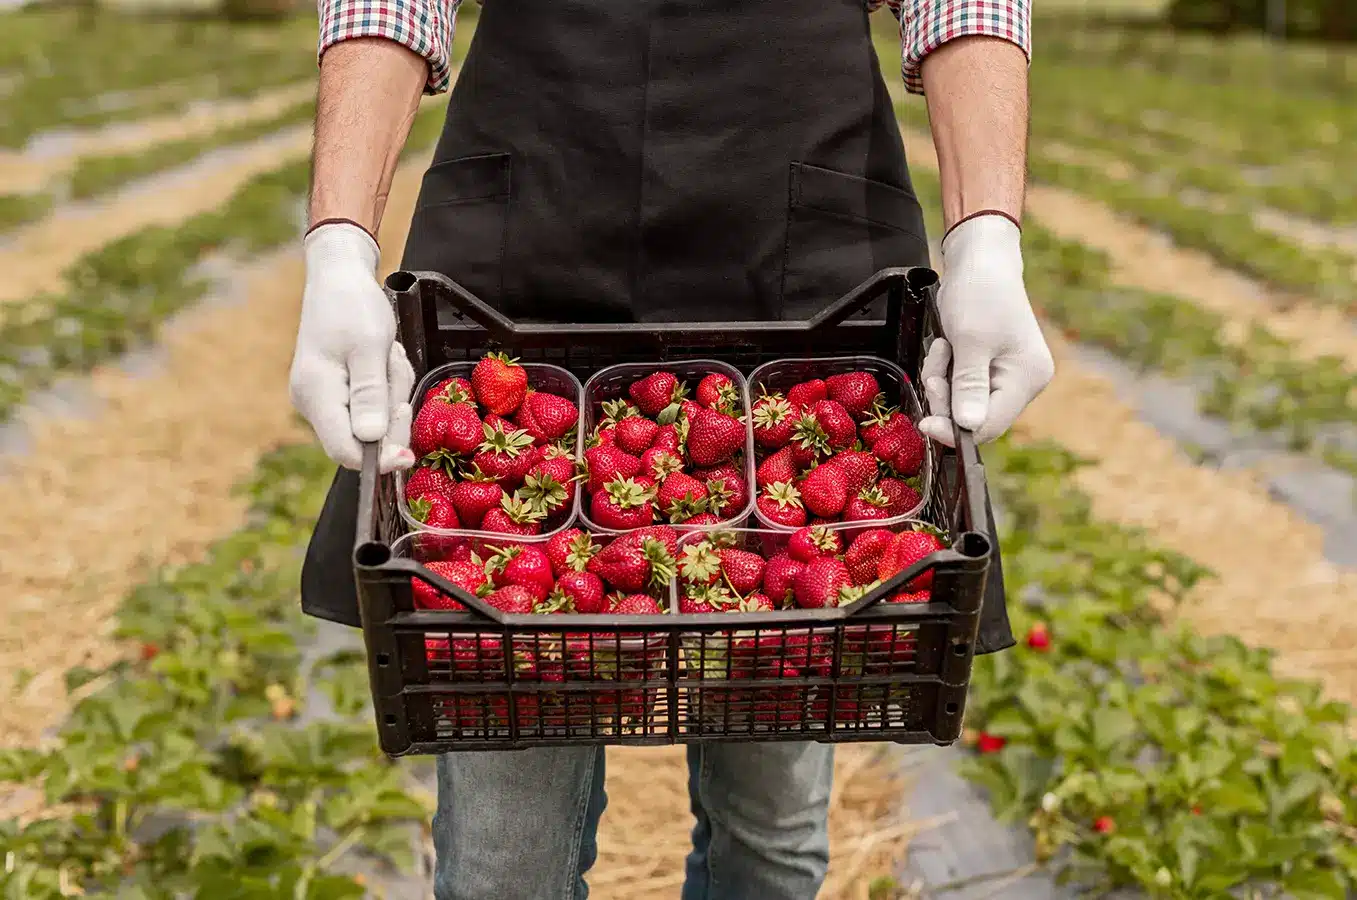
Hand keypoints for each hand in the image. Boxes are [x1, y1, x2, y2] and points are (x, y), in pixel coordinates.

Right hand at [289, 222, 415, 472]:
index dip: (379, 459)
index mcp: (316, 395)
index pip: (345, 452)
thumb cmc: (352, 305)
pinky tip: (384, 356)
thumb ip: (370, 394)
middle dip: (391, 410)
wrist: (339, 276)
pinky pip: (375, 402)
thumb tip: (371, 440)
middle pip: (365, 439)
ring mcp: (326, 398)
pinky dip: (388, 383)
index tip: (408, 454)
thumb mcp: (369, 346)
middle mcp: (314, 404)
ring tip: (387, 353)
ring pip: (375, 418)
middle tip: (393, 366)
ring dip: (393, 389)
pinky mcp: (339, 391)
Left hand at [918, 214, 1053, 446]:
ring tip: (941, 349)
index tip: (926, 425)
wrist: (980, 260)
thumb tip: (967, 426)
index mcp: (1027, 379)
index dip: (956, 431)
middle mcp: (1022, 382)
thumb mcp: (971, 341)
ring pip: (963, 402)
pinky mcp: (989, 368)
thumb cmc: (980, 293)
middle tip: (933, 374)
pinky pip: (960, 385)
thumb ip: (968, 386)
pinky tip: (945, 348)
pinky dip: (946, 372)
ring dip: (943, 381)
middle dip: (946, 398)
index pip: (991, 425)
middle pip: (975, 417)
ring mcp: (1006, 376)